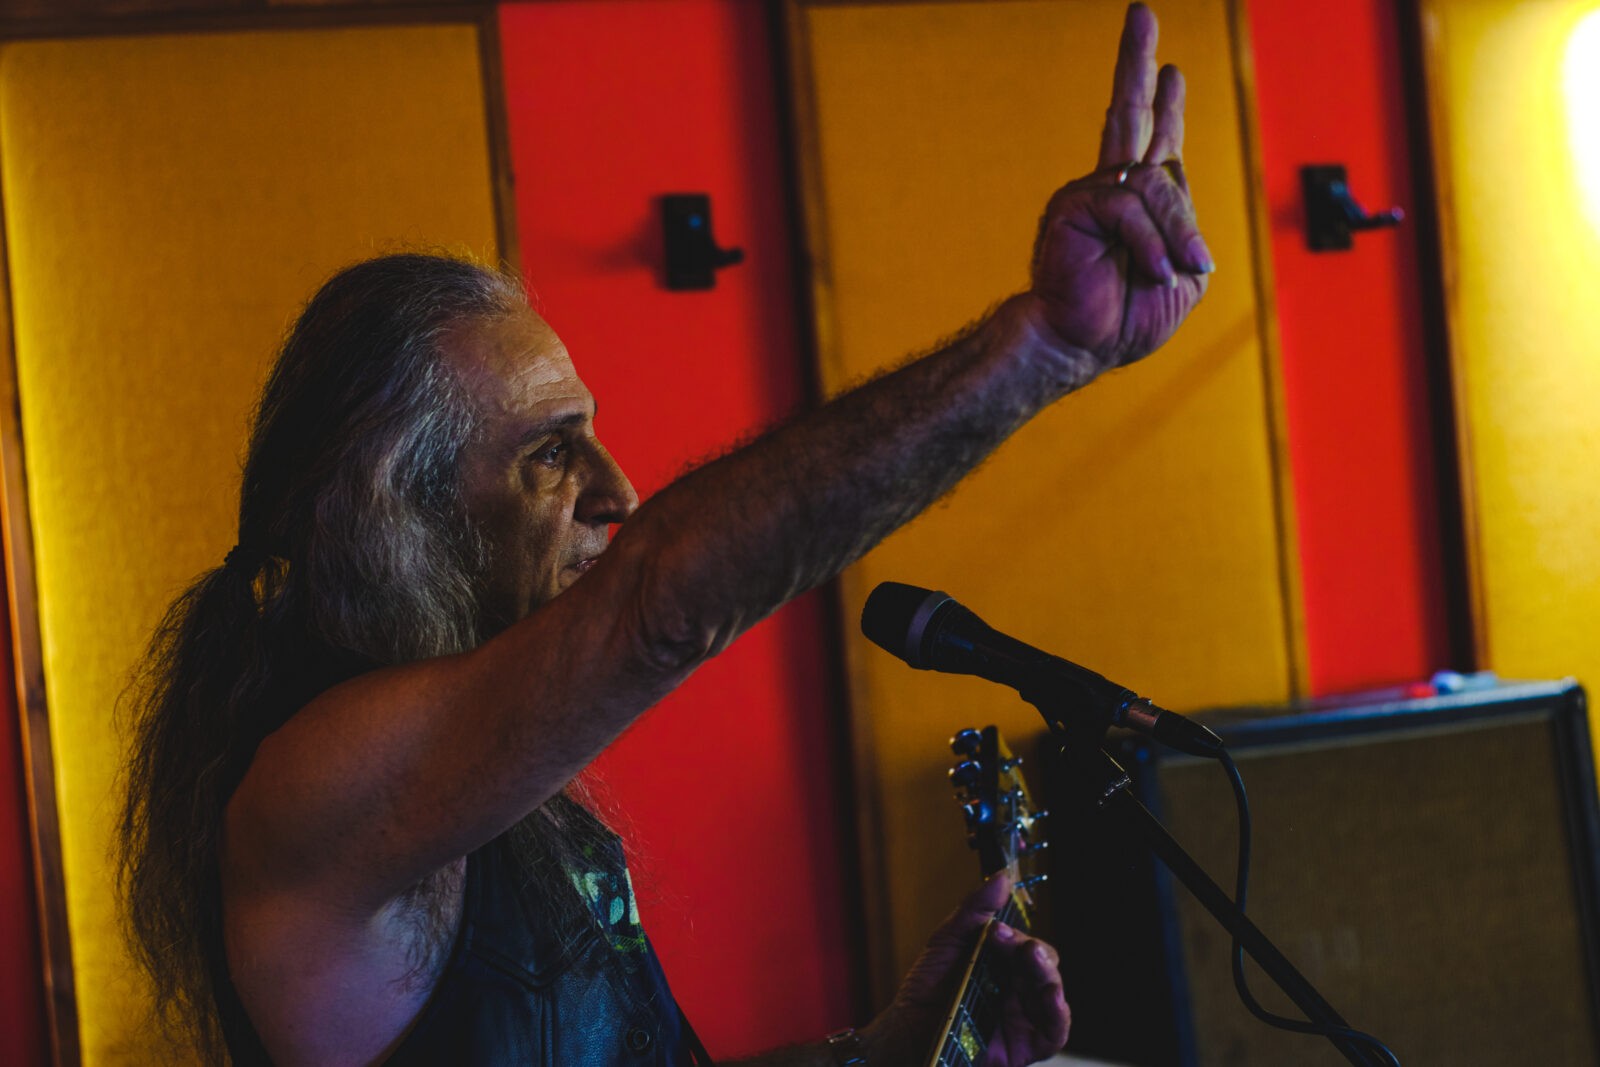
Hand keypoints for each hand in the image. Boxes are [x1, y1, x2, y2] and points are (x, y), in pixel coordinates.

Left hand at [866, 873, 1069, 1066]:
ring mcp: (1024, 1015)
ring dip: (1047, 973)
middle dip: (1032, 950)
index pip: (1025, 942)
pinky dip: (1057, 1011)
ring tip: (1032, 958)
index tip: (998, 929)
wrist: (907, 1032)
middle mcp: (1018, 986)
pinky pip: (1055, 1030)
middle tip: (1011, 944)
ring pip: (1053, 991)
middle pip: (1044, 962)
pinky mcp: (1027, 1044)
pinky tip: (1051, 995)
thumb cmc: (927, 987)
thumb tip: (1001, 878)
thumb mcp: (946, 941)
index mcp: (1003, 961)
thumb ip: (974, 910)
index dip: (1017, 933)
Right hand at [1012, 2, 1211, 381]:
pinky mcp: (1074, 205)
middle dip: (1136, 61)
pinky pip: (1131, 208)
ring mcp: (1091, 193)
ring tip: (1172, 271)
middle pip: (1129, 112)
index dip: (1164, 103)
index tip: (1170, 70)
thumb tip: (1169, 187)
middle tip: (1141, 14)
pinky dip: (1150, 244)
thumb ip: (1186, 226)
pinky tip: (1152, 272)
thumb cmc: (1128, 319)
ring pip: (1155, 181)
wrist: (1081, 346)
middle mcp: (1113, 187)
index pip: (1155, 141)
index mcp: (1141, 203)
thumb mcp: (1185, 273)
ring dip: (1175, 233)